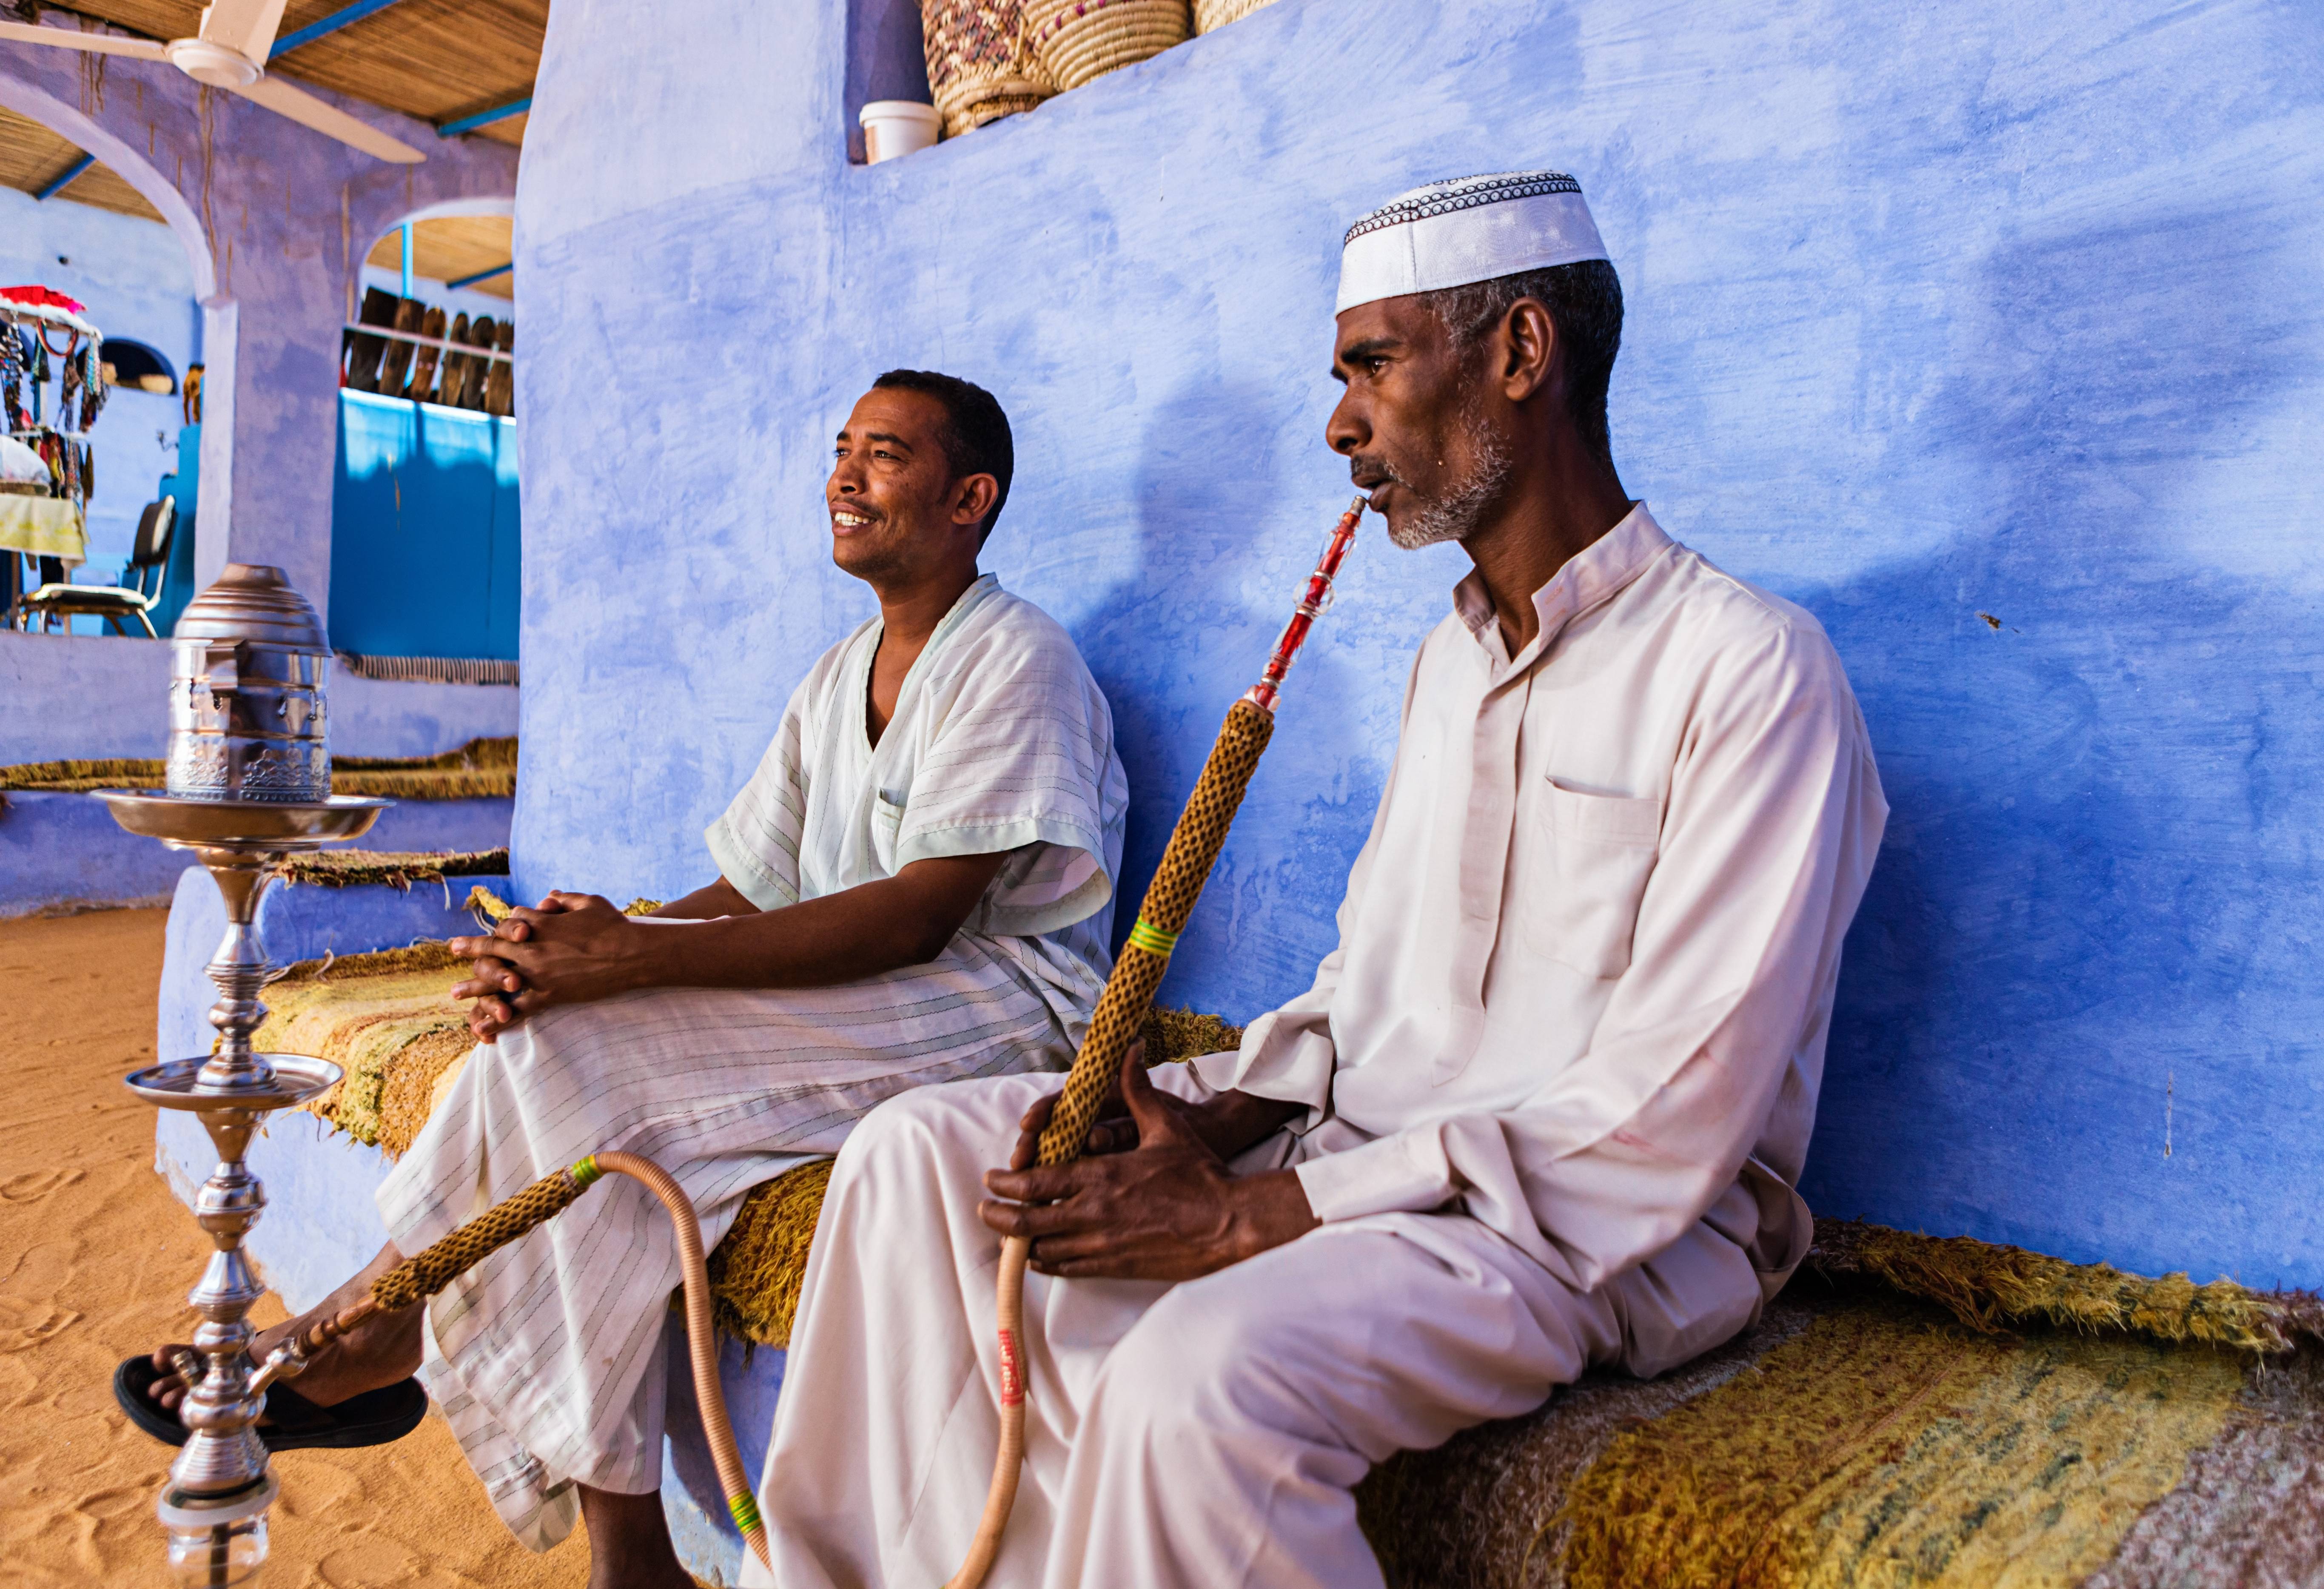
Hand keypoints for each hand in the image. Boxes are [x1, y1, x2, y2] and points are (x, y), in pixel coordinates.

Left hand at [448, 893, 647, 1029]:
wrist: (631, 954)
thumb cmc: (613, 925)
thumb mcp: (589, 902)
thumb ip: (565, 898)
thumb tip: (549, 895)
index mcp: (540, 923)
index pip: (512, 921)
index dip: (507, 924)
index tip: (501, 927)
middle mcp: (532, 948)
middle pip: (492, 948)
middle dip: (471, 948)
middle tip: (453, 948)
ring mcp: (538, 973)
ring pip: (496, 981)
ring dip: (473, 986)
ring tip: (455, 993)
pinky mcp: (549, 995)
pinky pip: (518, 1009)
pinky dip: (500, 1018)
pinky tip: (485, 1027)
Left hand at [978, 1044, 1319, 1280]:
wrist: (1229, 1223)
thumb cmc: (1198, 1173)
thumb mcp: (1166, 1125)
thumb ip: (1138, 1089)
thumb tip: (1130, 1048)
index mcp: (1099, 1175)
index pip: (1034, 1182)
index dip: (1004, 1182)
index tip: (992, 1178)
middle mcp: (1092, 1213)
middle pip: (1024, 1221)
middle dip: (995, 1216)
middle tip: (983, 1210)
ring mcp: (1101, 1244)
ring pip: (1040, 1249)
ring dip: (1017, 1242)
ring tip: (1006, 1235)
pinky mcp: (1113, 1267)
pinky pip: (1065, 1269)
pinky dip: (1045, 1262)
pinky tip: (1039, 1254)